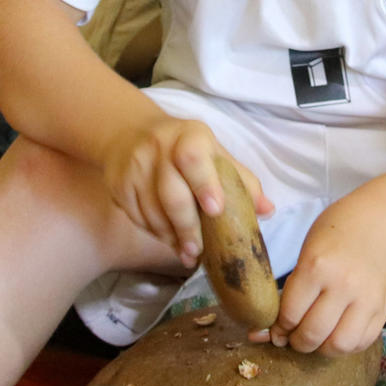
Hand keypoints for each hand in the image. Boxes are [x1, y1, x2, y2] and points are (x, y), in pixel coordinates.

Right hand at [102, 117, 272, 267]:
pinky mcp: (118, 185)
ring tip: (187, 252)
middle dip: (187, 228)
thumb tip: (268, 211)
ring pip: (152, 212)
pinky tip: (169, 239)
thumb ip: (240, 180)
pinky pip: (137, 217)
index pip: (193, 159)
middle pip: (172, 195)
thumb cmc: (184, 148)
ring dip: (171, 237)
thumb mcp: (213, 154)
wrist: (129, 133)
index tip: (215, 210)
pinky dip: (155, 233)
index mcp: (189, 137)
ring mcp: (134, 167)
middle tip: (198, 251)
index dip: (205, 185)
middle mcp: (157, 149)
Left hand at [254, 196, 385, 355]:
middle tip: (292, 337)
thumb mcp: (308, 251)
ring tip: (315, 339)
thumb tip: (269, 329)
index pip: (290, 314)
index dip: (278, 328)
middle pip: (313, 334)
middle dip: (296, 342)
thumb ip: (293, 289)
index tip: (275, 329)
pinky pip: (362, 341)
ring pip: (339, 345)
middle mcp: (344, 285)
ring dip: (321, 348)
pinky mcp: (385, 308)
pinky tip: (336, 335)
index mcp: (318, 267)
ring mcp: (368, 299)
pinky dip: (345, 346)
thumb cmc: (339, 230)